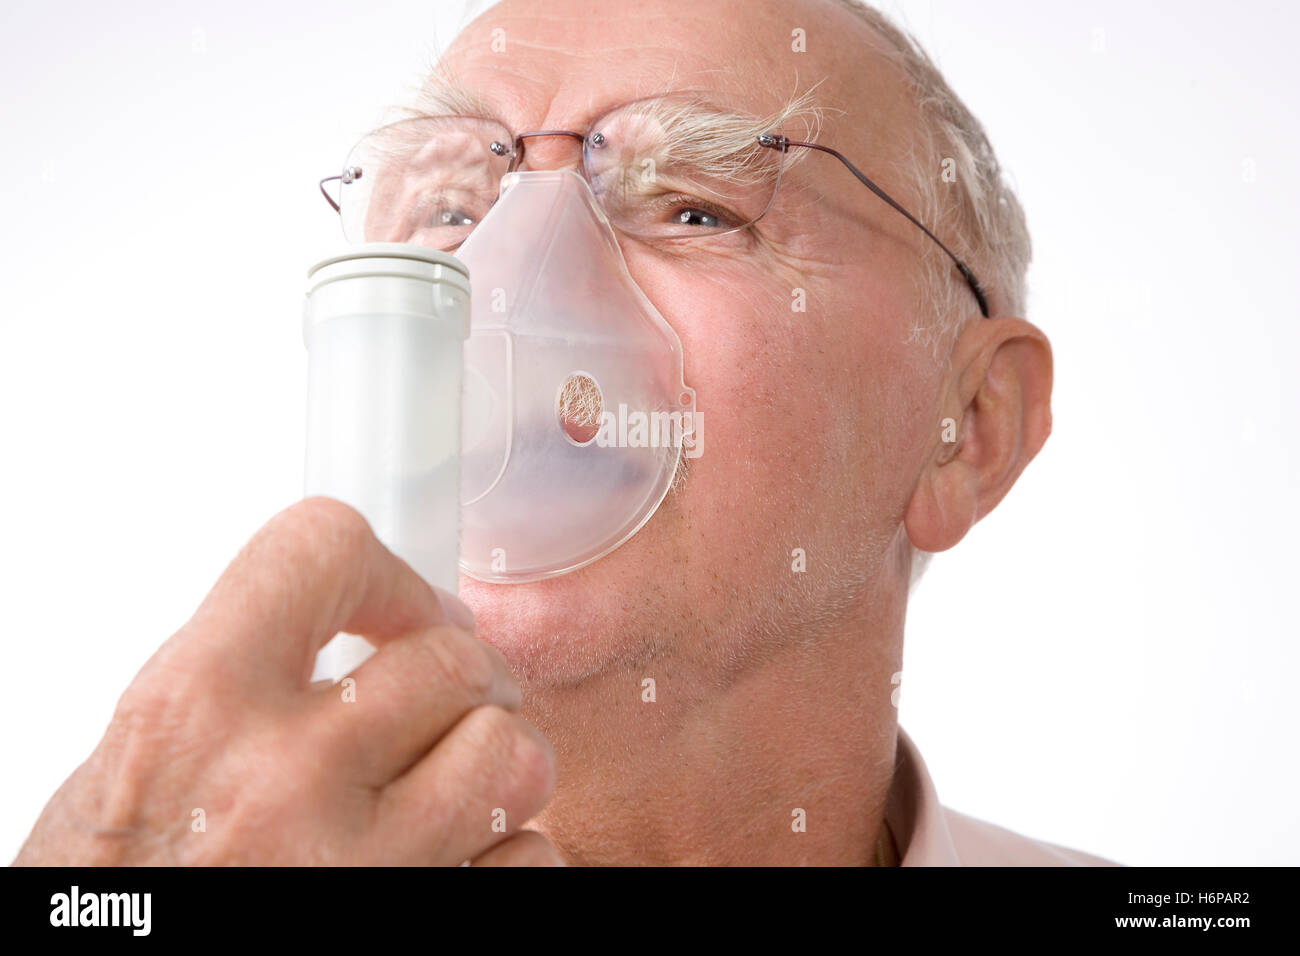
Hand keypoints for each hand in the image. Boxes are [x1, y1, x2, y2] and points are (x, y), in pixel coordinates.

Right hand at [13, 497, 559, 865]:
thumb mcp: (137, 760)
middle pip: (452, 659)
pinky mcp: (422, 926)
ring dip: (499, 763)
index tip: (400, 611)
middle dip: (461, 676)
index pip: (325, 550)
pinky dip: (508, 855)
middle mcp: (283, 783)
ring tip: (457, 781)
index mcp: (195, 712)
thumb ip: (240, 678)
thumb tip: (352, 625)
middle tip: (445, 701)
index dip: (384, 574)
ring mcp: (363, 869)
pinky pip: (531, 856)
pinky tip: (455, 860)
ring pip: (513, 753)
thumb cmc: (119, 893)